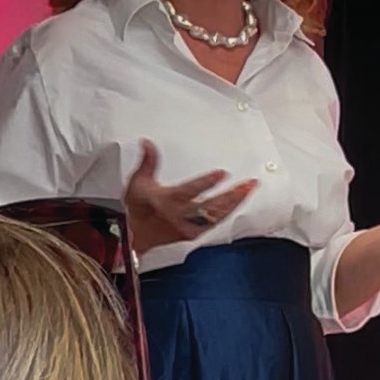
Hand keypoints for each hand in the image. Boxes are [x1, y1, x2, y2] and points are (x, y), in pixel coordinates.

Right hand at [124, 139, 257, 253]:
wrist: (131, 236)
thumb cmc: (135, 210)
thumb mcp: (138, 181)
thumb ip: (148, 161)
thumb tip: (148, 144)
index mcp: (168, 201)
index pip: (191, 191)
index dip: (207, 182)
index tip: (222, 173)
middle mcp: (181, 216)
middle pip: (211, 206)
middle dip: (232, 195)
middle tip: (248, 184)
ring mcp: (188, 226)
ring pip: (216, 216)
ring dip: (234, 203)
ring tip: (247, 190)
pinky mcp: (192, 233)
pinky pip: (214, 224)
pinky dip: (227, 213)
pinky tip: (235, 206)